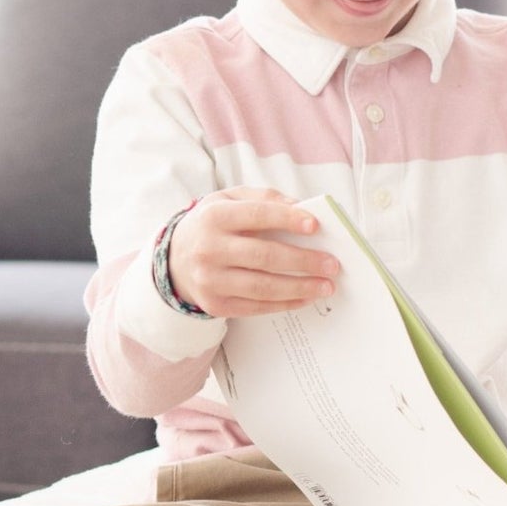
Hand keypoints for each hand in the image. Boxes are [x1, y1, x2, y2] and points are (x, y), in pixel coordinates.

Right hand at [166, 187, 340, 318]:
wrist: (175, 260)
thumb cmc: (212, 226)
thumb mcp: (229, 200)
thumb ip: (265, 198)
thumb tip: (302, 208)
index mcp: (214, 217)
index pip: (256, 215)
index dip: (287, 219)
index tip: (315, 225)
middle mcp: (208, 249)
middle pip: (264, 256)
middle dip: (303, 261)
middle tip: (332, 264)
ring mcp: (210, 280)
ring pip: (262, 287)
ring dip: (300, 287)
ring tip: (325, 285)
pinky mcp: (216, 304)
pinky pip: (257, 307)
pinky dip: (285, 303)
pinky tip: (305, 297)